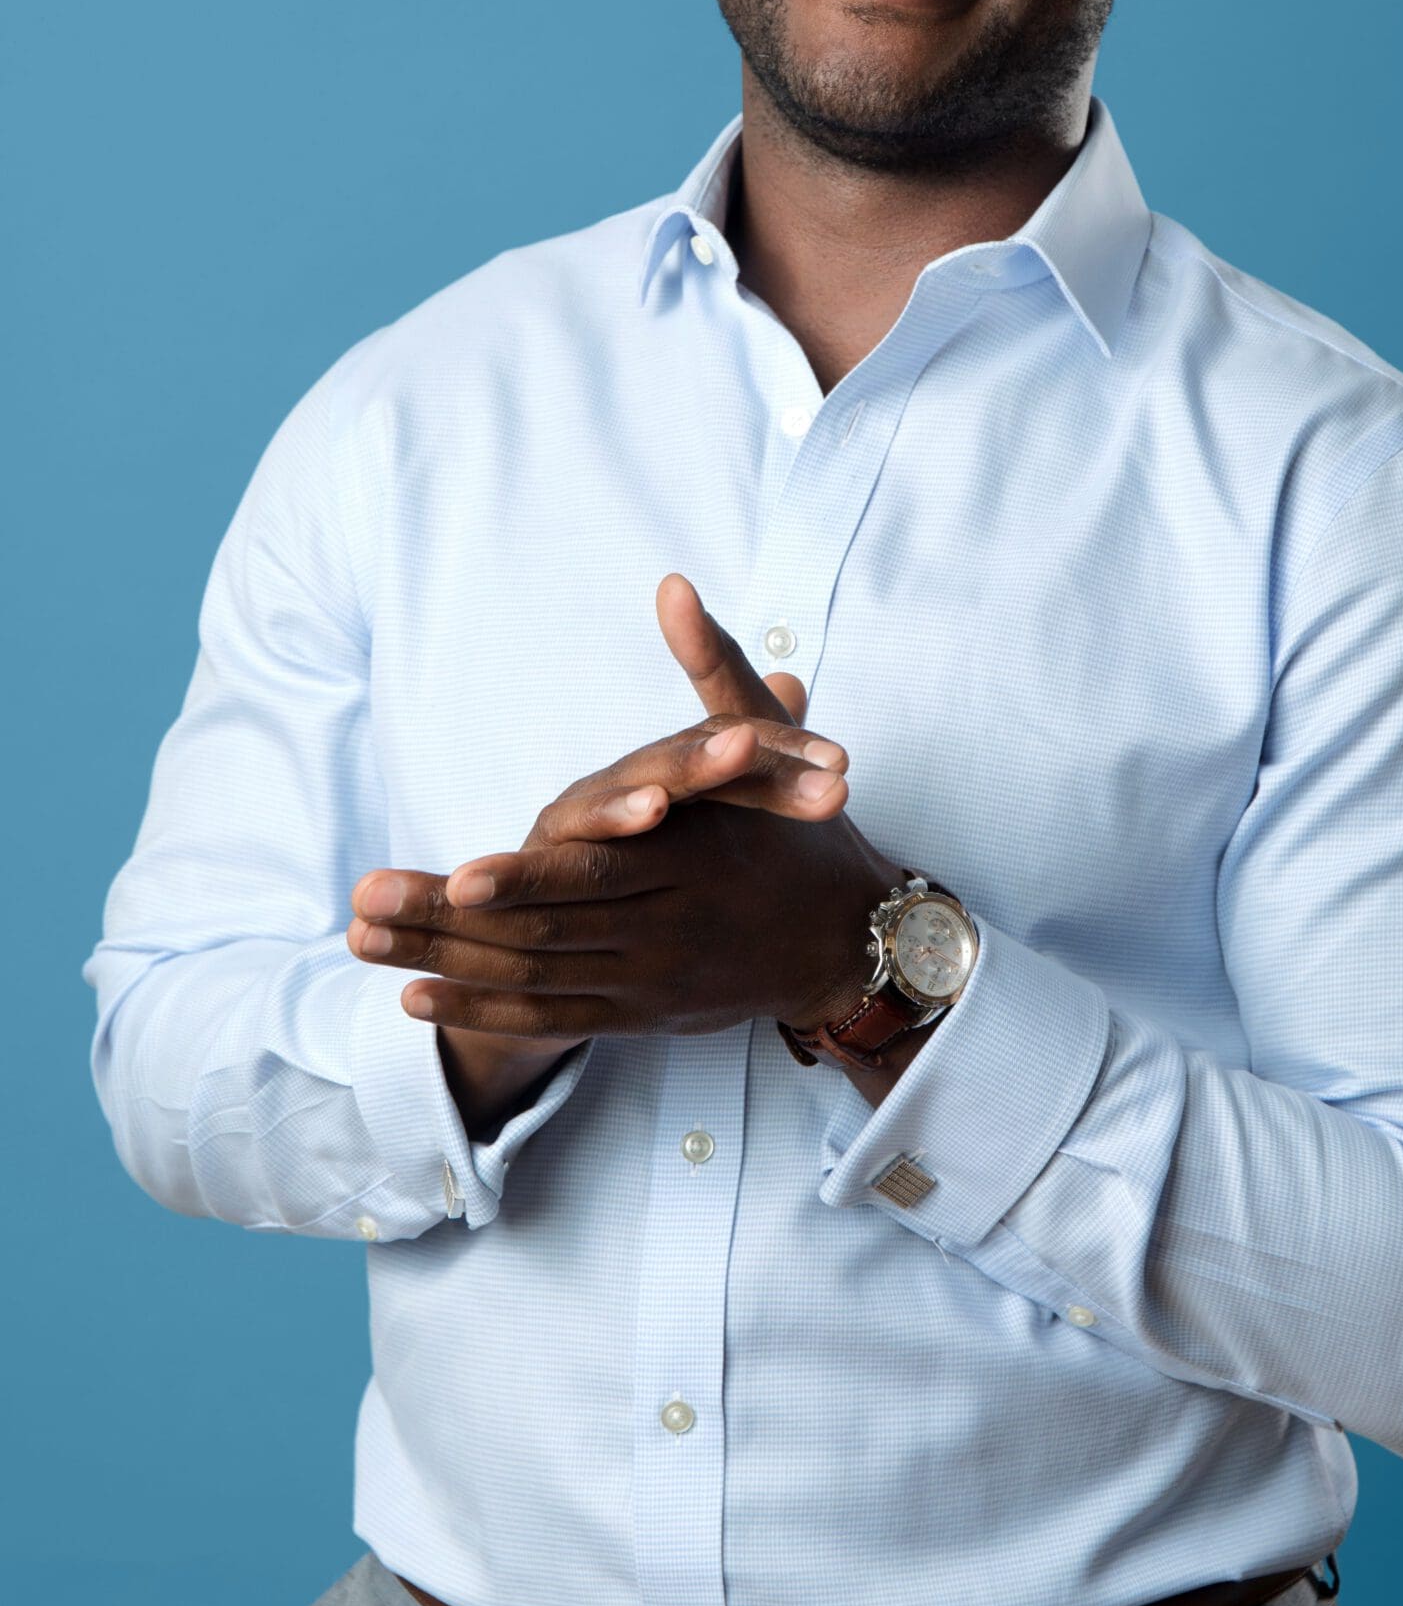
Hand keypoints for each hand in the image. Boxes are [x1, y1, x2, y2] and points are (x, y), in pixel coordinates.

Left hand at [346, 577, 892, 1124]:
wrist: (840, 939)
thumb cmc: (795, 831)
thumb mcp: (760, 742)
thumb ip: (710, 666)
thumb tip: (674, 586)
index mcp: (693, 860)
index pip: (600, 871)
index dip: (530, 877)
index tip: (464, 873)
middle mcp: (665, 928)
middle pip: (544, 932)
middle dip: (447, 922)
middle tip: (364, 905)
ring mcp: (647, 979)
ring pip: (532, 976)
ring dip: (439, 962)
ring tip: (359, 940)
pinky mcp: (637, 1015)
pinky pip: (549, 1018)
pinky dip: (480, 1008)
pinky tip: (411, 997)